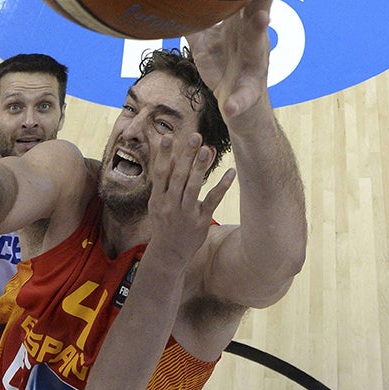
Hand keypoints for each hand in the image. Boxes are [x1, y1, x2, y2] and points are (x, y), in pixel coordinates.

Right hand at [146, 133, 235, 262]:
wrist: (169, 253)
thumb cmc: (164, 222)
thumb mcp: (158, 202)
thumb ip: (166, 179)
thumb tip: (174, 154)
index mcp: (158, 198)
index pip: (160, 173)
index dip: (163, 155)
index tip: (168, 136)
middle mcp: (170, 205)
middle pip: (178, 177)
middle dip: (186, 156)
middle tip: (195, 136)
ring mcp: (186, 213)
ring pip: (193, 188)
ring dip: (201, 168)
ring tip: (208, 149)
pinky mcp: (201, 221)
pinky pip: (212, 201)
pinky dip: (221, 186)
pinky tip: (230, 172)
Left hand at [184, 0, 282, 125]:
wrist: (241, 112)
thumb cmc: (225, 71)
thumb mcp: (206, 45)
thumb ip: (195, 21)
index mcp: (242, 29)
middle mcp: (253, 43)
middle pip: (260, 11)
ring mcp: (254, 68)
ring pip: (258, 48)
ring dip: (260, 32)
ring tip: (263, 19)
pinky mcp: (248, 95)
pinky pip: (242, 98)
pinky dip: (237, 101)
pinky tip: (230, 105)